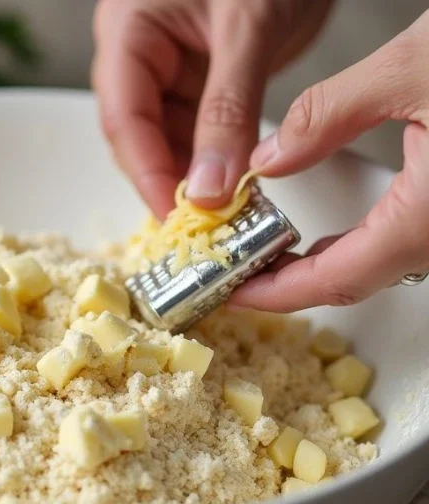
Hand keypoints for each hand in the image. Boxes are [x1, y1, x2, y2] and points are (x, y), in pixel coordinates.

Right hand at [91, 0, 333, 215]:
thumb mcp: (247, 32)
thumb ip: (226, 111)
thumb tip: (211, 187)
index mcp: (128, 30)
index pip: (123, 116)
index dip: (146, 171)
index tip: (176, 215)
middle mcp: (138, 50)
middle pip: (136, 132)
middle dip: (167, 178)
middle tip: (201, 223)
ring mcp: (167, 63)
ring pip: (165, 135)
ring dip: (191, 173)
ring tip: (222, 210)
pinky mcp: (199, 74)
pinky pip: (195, 126)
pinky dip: (213, 156)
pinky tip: (232, 182)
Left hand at [232, 11, 428, 311]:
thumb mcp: (411, 68)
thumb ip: (327, 115)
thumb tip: (270, 159)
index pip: (338, 278)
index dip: (277, 294)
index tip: (232, 293)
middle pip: (358, 280)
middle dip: (290, 284)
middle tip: (236, 273)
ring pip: (385, 265)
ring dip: (324, 268)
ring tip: (268, 255)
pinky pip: (409, 245)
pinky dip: (360, 248)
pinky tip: (330, 239)